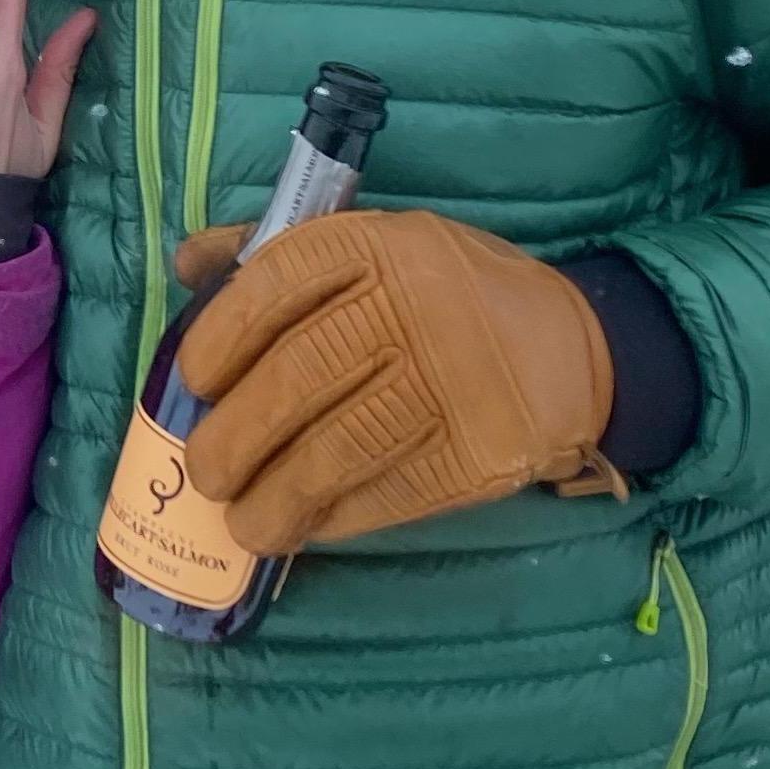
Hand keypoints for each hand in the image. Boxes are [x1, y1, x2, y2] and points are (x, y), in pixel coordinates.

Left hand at [169, 210, 628, 554]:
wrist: (579, 349)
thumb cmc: (454, 296)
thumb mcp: (383, 245)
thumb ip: (286, 254)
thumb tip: (190, 268)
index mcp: (386, 244)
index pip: (282, 282)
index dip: (222, 335)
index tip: (196, 379)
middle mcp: (417, 307)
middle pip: (300, 376)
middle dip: (234, 436)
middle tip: (207, 470)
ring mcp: (453, 385)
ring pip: (337, 451)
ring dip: (273, 498)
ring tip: (245, 520)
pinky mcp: (480, 456)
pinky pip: (384, 496)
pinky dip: (332, 518)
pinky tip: (303, 524)